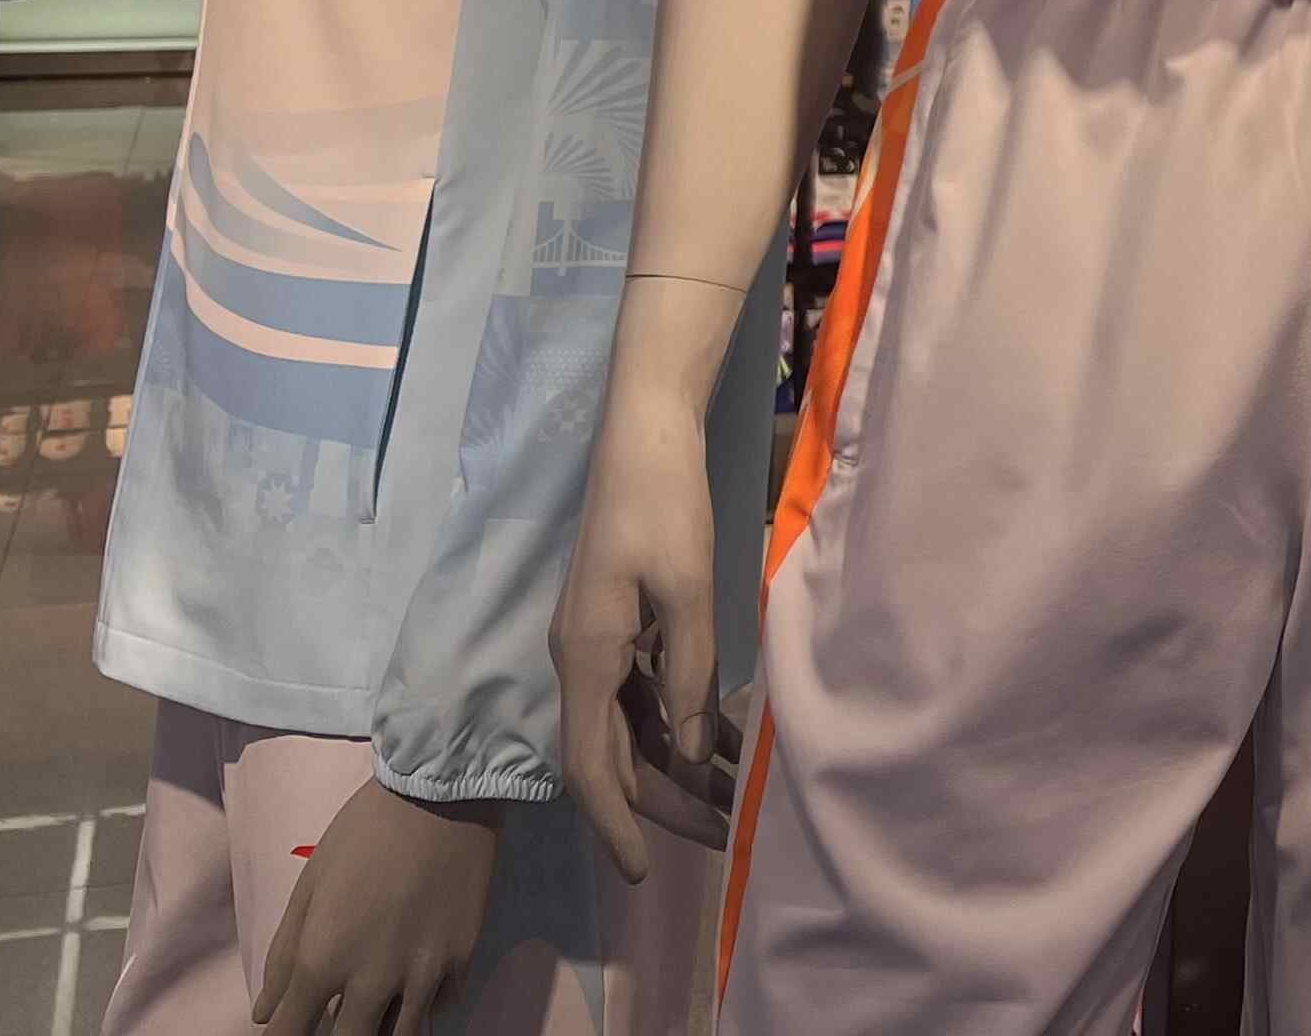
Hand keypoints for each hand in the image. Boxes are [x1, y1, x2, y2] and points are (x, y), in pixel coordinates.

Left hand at [252, 779, 503, 1029]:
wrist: (442, 791)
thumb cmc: (363, 831)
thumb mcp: (310, 885)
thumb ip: (282, 955)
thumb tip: (266, 1013)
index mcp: (322, 960)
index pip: (288, 1035)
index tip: (289, 1028)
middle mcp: (372, 980)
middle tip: (337, 1011)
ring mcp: (423, 974)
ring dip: (382, 1028)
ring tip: (376, 1006)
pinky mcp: (463, 959)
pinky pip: (439, 1007)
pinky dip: (422, 1003)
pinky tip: (415, 979)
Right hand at [549, 400, 732, 881]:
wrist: (644, 434)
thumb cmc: (665, 504)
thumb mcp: (690, 590)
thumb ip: (691, 672)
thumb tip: (690, 750)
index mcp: (587, 657)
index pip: (592, 767)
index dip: (616, 824)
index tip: (640, 875)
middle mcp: (580, 659)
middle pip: (613, 756)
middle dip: (662, 805)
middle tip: (719, 840)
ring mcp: (597, 641)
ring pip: (630, 727)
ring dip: (675, 767)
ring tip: (730, 803)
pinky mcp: (617, 622)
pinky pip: (639, 693)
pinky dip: (675, 723)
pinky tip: (718, 741)